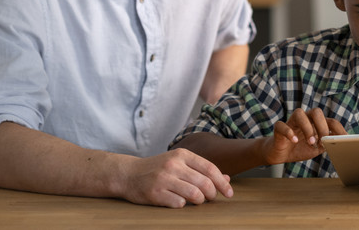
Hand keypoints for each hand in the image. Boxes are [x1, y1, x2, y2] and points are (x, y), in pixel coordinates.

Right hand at [115, 148, 233, 207]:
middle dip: (212, 194)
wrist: (128, 174)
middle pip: (204, 183)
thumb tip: (226, 179)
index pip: (210, 168)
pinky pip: (179, 204)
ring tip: (197, 200)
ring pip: (194, 195)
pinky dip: (183, 205)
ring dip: (200, 201)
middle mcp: (173, 165)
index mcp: (182, 154)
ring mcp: (163, 179)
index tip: (229, 193)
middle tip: (211, 198)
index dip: (222, 183)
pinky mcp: (155, 193)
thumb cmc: (158, 169)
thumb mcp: (180, 163)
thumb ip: (202, 169)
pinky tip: (179, 201)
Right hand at [261, 108, 345, 165]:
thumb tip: (341, 142)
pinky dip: (289, 132)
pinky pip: (282, 125)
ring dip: (307, 128)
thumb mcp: (317, 148)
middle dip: (322, 126)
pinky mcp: (279, 128)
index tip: (345, 138)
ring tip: (311, 142)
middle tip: (324, 140)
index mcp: (316, 123)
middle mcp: (305, 119)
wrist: (281, 154)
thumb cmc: (300, 148)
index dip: (339, 129)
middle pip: (316, 112)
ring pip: (299, 113)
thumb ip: (327, 144)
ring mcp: (291, 122)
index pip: (330, 121)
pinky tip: (294, 140)